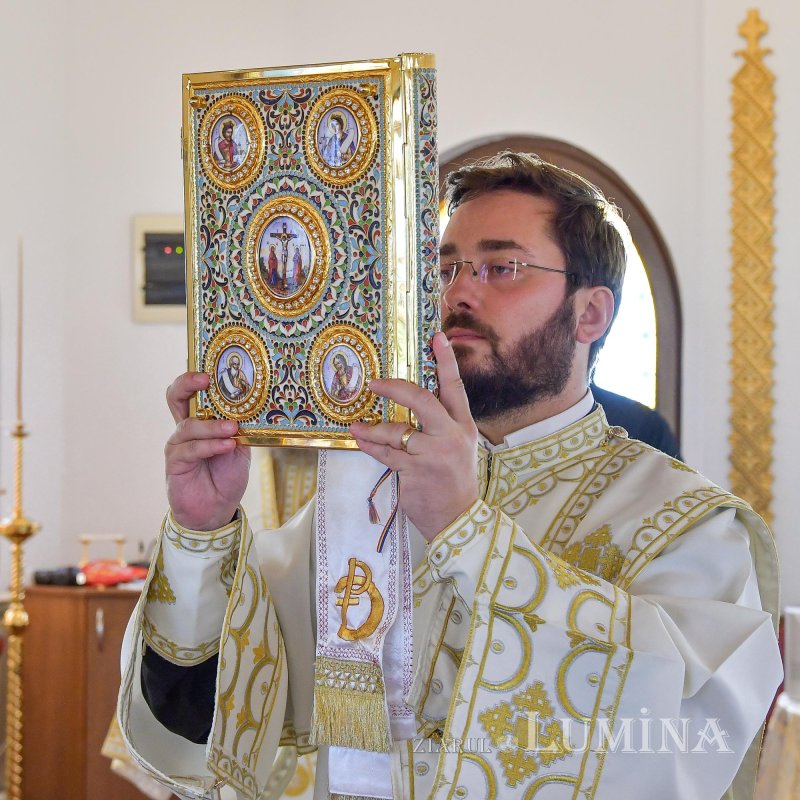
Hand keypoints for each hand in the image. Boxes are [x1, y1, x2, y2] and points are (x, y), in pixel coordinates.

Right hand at [165, 372, 250, 530]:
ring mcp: (179, 445)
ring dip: (212, 426)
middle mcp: (186, 428)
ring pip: (188, 425)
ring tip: (232, 429)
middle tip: (205, 380)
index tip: (211, 368)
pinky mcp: (175, 463)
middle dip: (187, 383)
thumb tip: (250, 410)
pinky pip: (191, 449)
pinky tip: (226, 446)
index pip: (193, 391)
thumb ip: (240, 429)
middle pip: (176, 396)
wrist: (217, 509)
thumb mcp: (240, 448)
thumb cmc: (226, 475)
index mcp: (202, 420)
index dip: (197, 376)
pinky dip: (210, 446)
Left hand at [350, 332, 478, 540]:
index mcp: (463, 426)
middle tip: (375, 382)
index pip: (455, 387)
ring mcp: (433, 454)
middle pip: (421, 400)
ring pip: (397, 430)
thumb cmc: (454, 481)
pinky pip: (385, 453)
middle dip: (395, 387)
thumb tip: (416, 403)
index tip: (437, 337)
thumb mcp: (459, 448)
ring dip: (372, 428)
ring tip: (357, 426)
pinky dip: (370, 446)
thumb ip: (442, 426)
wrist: (458, 519)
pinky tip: (360, 440)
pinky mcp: (415, 471)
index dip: (446, 361)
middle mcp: (450, 436)